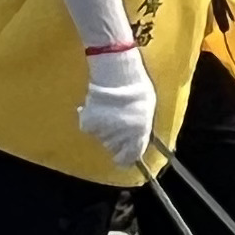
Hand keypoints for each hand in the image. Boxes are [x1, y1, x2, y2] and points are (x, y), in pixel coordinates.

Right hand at [81, 50, 157, 168]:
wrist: (117, 75)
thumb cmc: (136, 88)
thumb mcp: (147, 111)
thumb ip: (141, 127)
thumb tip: (137, 137)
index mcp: (139, 135)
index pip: (130, 157)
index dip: (125, 158)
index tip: (122, 158)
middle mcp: (122, 138)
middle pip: (113, 147)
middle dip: (114, 139)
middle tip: (115, 122)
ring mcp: (104, 132)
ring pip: (100, 137)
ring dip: (103, 128)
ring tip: (107, 110)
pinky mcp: (89, 124)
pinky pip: (88, 127)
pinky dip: (89, 120)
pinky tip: (94, 107)